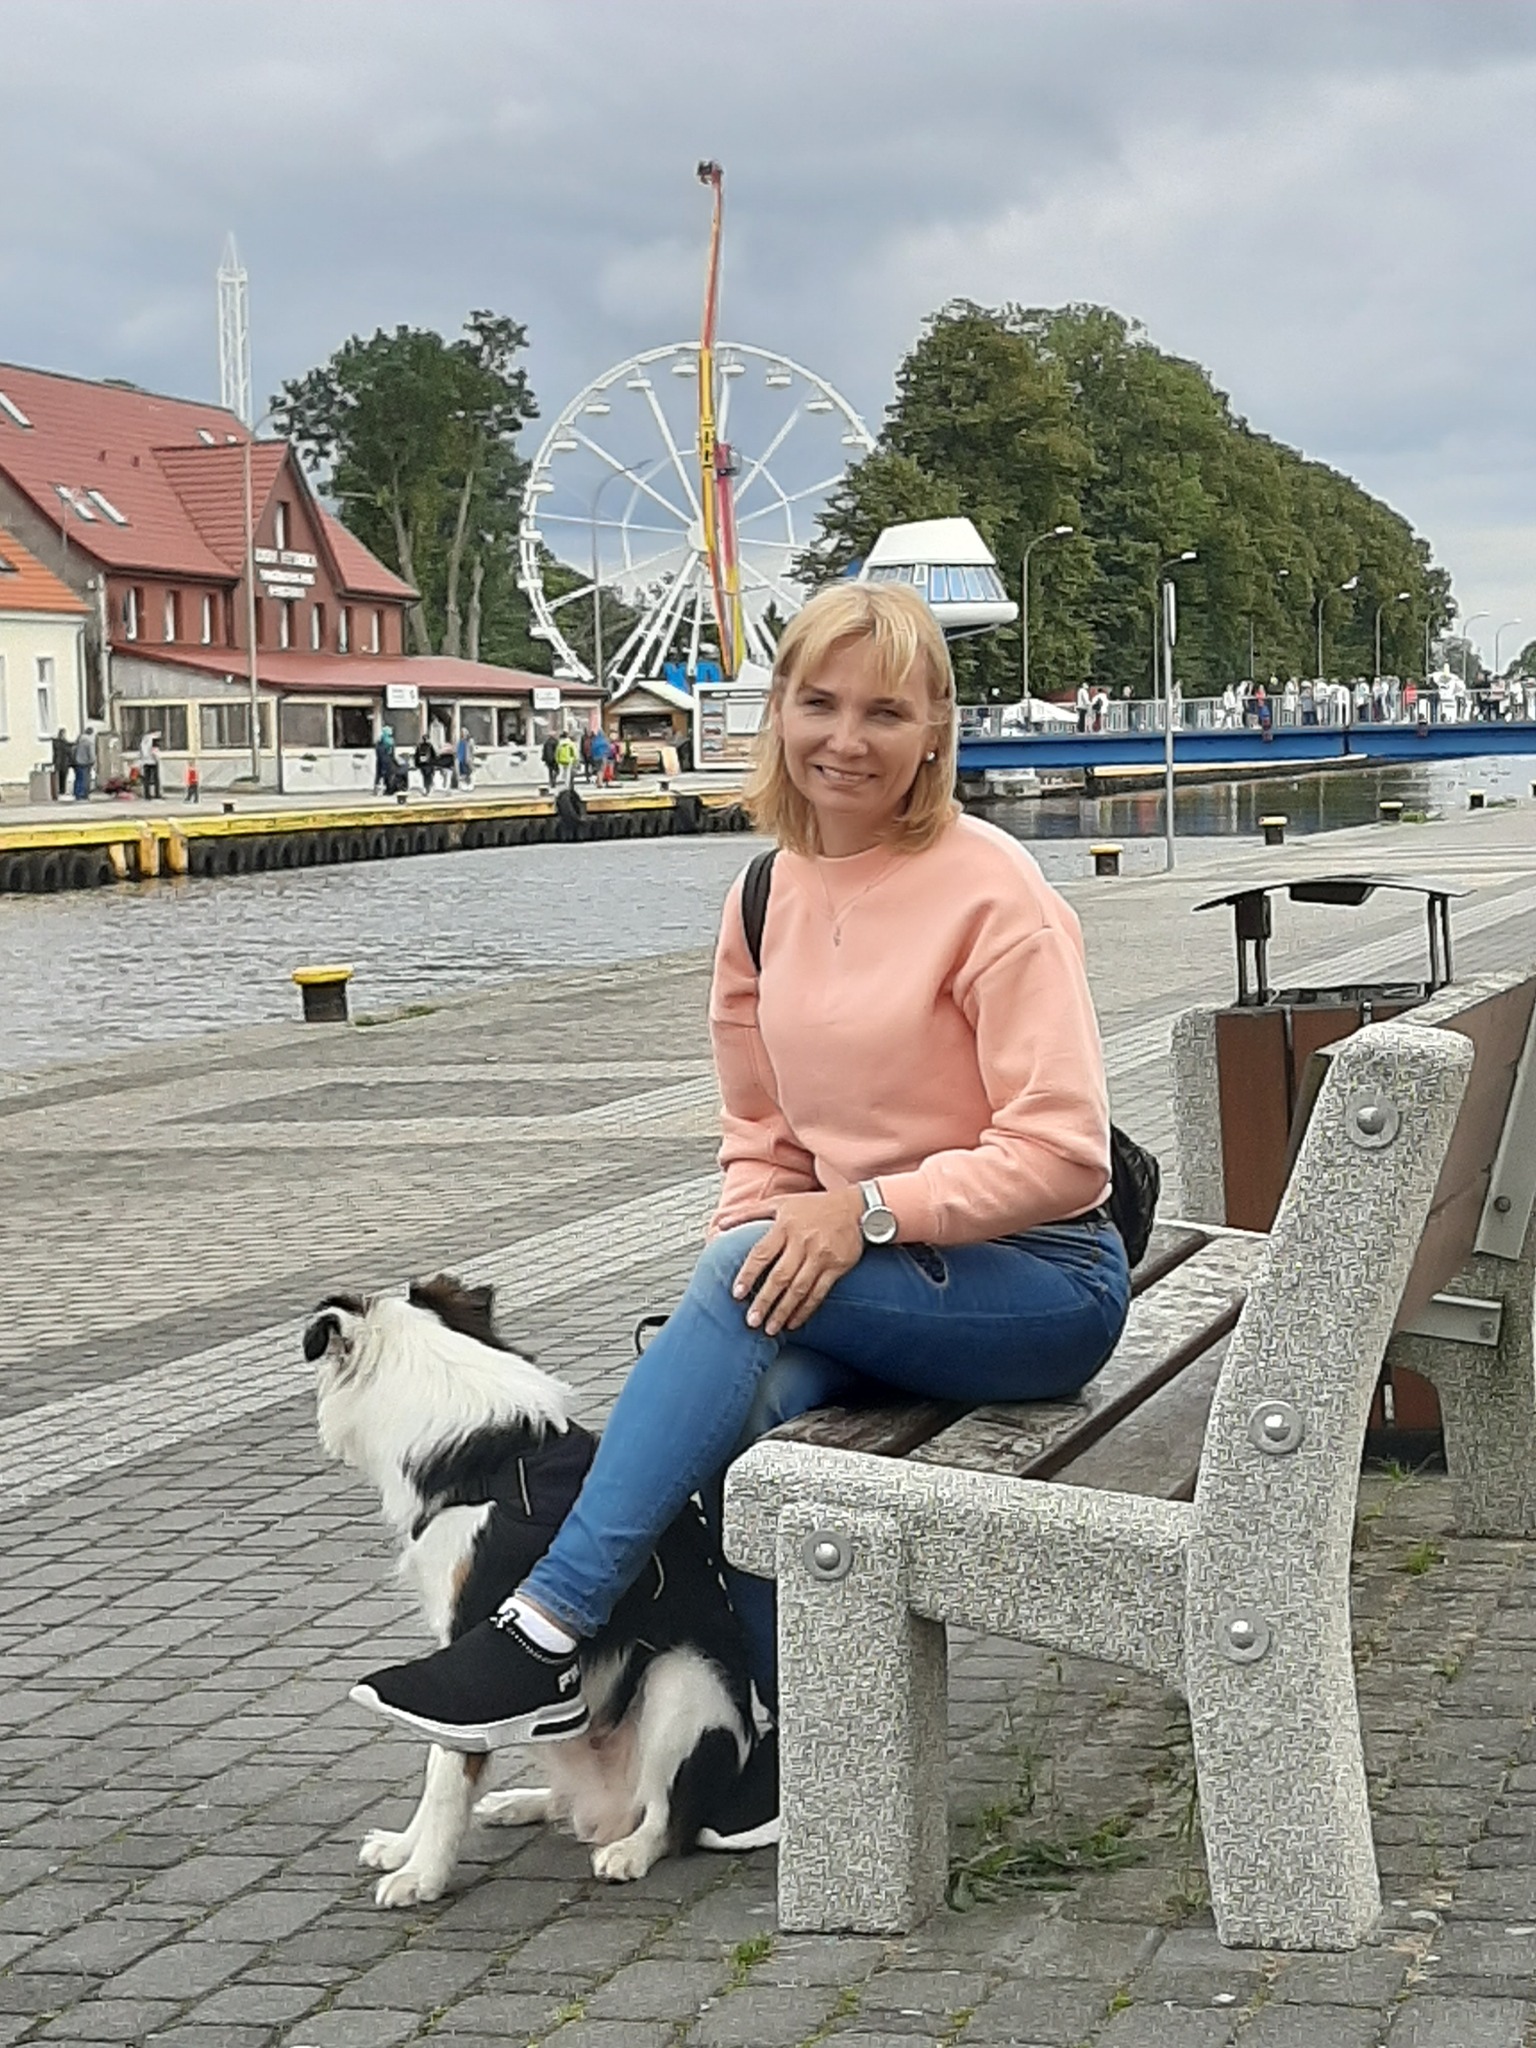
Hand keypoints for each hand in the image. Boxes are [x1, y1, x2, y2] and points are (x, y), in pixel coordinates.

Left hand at [731, 1187, 866, 1335]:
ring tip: (770, 1329)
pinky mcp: (837, 1267)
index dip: (748, 1275)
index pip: (761, 1254)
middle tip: (751, 1321)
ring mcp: (820, 1256)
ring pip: (798, 1289)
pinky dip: (805, 1310)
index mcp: (785, 1226)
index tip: (737, 1294)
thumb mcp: (781, 1202)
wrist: (856, 1208)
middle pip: (779, 1277)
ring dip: (783, 1311)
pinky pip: (818, 1293)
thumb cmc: (814, 1206)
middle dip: (764, 1301)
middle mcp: (802, 1242)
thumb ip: (749, 1213)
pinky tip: (794, 1322)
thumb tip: (721, 1225)